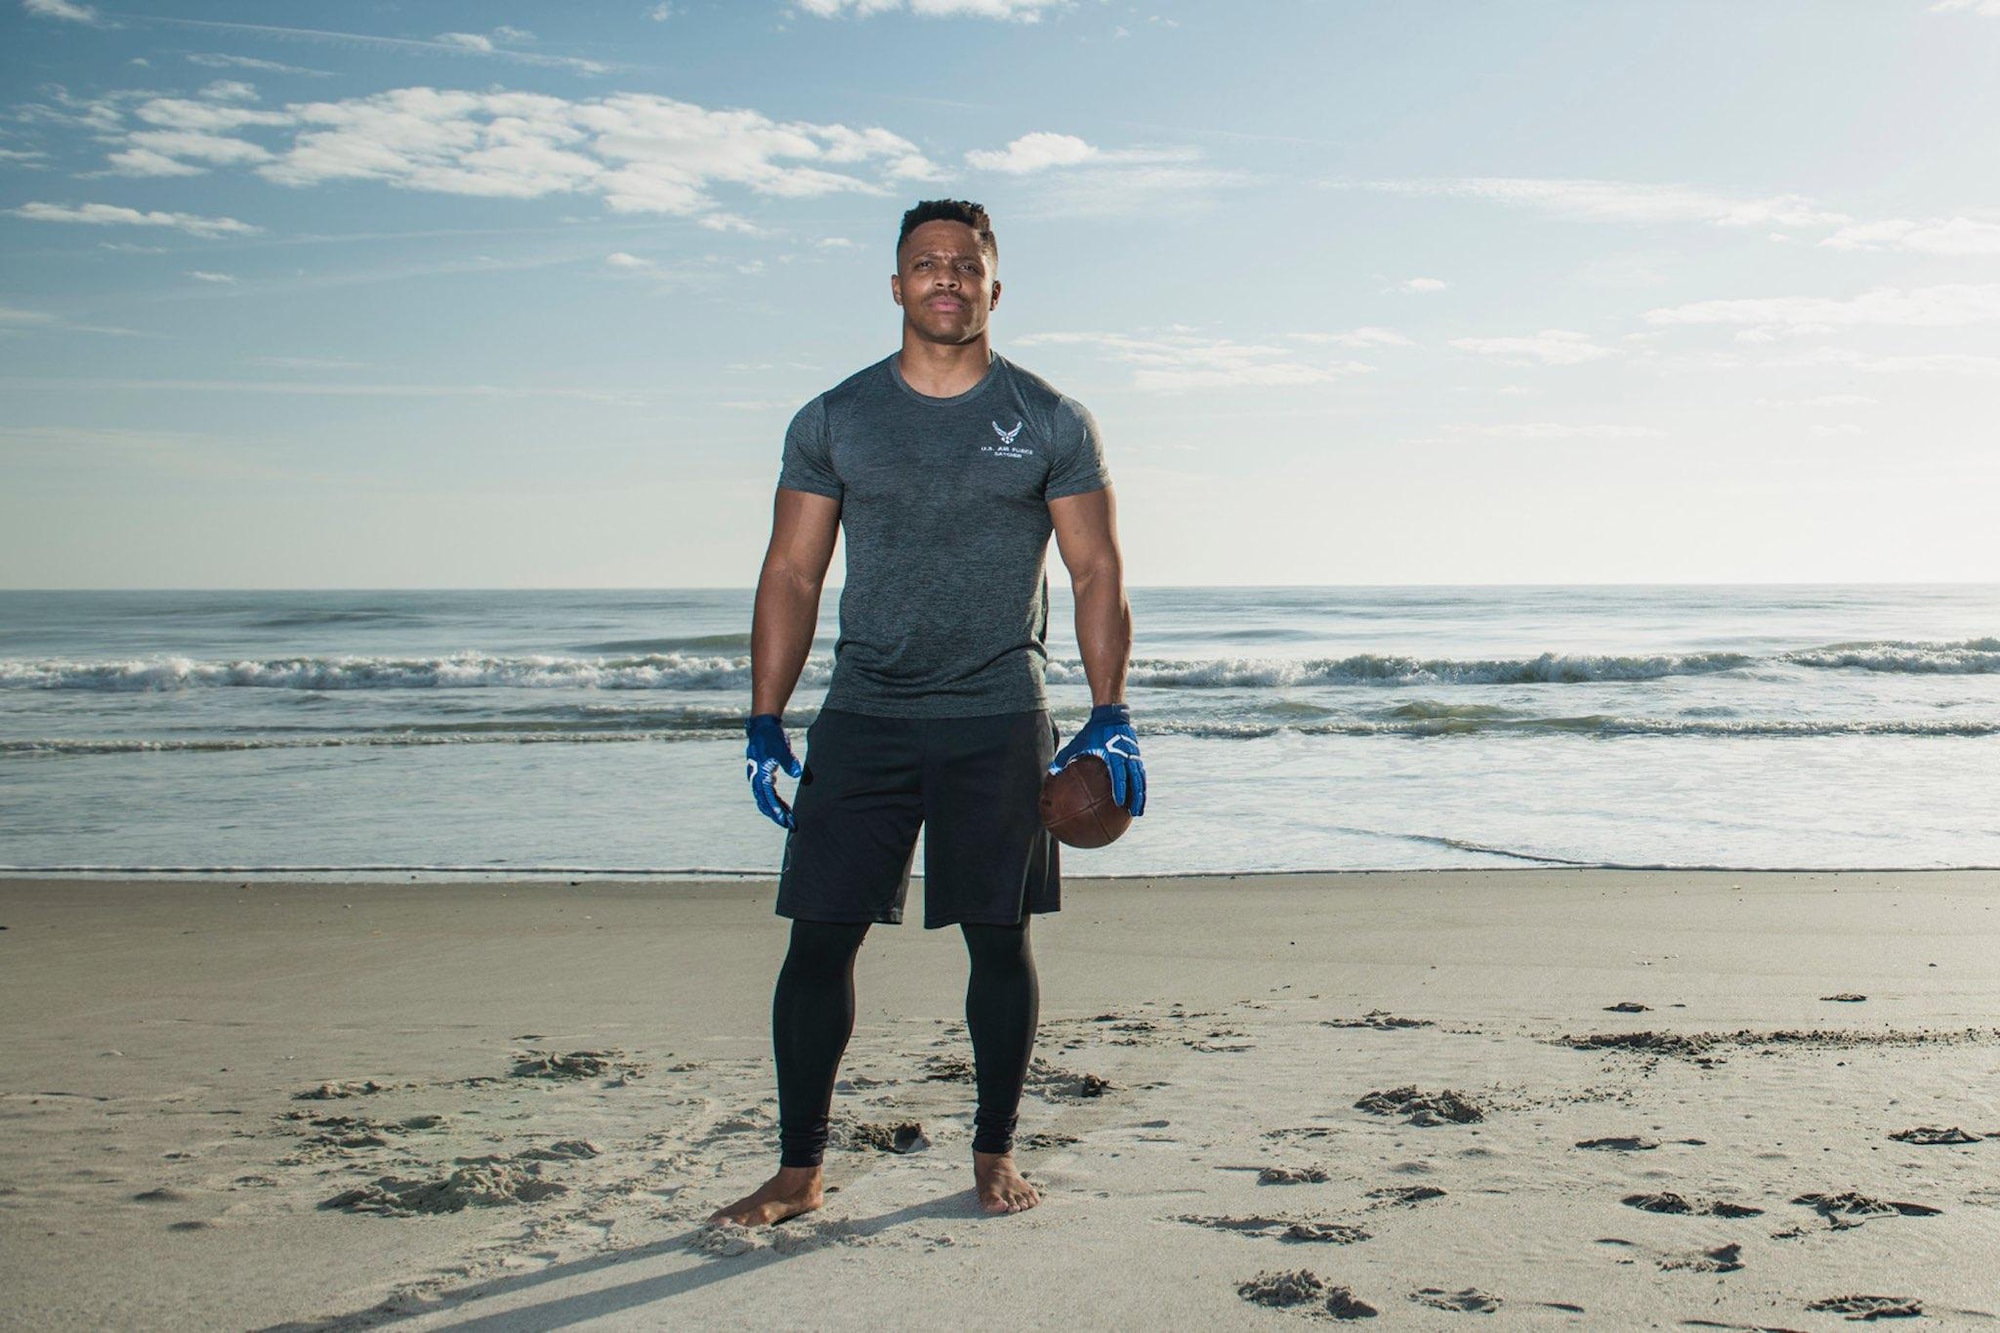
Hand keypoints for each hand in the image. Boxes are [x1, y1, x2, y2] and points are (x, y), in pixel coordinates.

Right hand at [745, 713, 802, 828]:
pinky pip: (768, 793)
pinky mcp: (763, 775)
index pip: (768, 798)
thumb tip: (797, 773)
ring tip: (789, 819)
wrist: (763, 727)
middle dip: (777, 815)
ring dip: (776, 810)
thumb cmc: (772, 737)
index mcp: (760, 774)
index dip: (776, 811)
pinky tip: (784, 807)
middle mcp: (756, 778)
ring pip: (765, 799)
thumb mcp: (781, 748)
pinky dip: (775, 801)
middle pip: (765, 802)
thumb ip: (789, 761)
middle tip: (790, 825)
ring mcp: (758, 777)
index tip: (786, 821)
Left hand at [1049, 702, 1145, 816]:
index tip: (1119, 803)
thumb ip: (1065, 757)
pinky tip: (1137, 799)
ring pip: (1140, 779)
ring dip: (1141, 795)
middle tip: (1134, 814)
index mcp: (1113, 753)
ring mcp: (1133, 756)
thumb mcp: (1078, 742)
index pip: (1118, 774)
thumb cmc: (1092, 731)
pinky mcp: (1136, 756)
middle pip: (1135, 780)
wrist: (1110, 716)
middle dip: (1136, 798)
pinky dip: (1140, 787)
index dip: (1120, 789)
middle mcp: (1126, 755)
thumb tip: (1052, 772)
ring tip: (1138, 811)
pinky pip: (1140, 774)